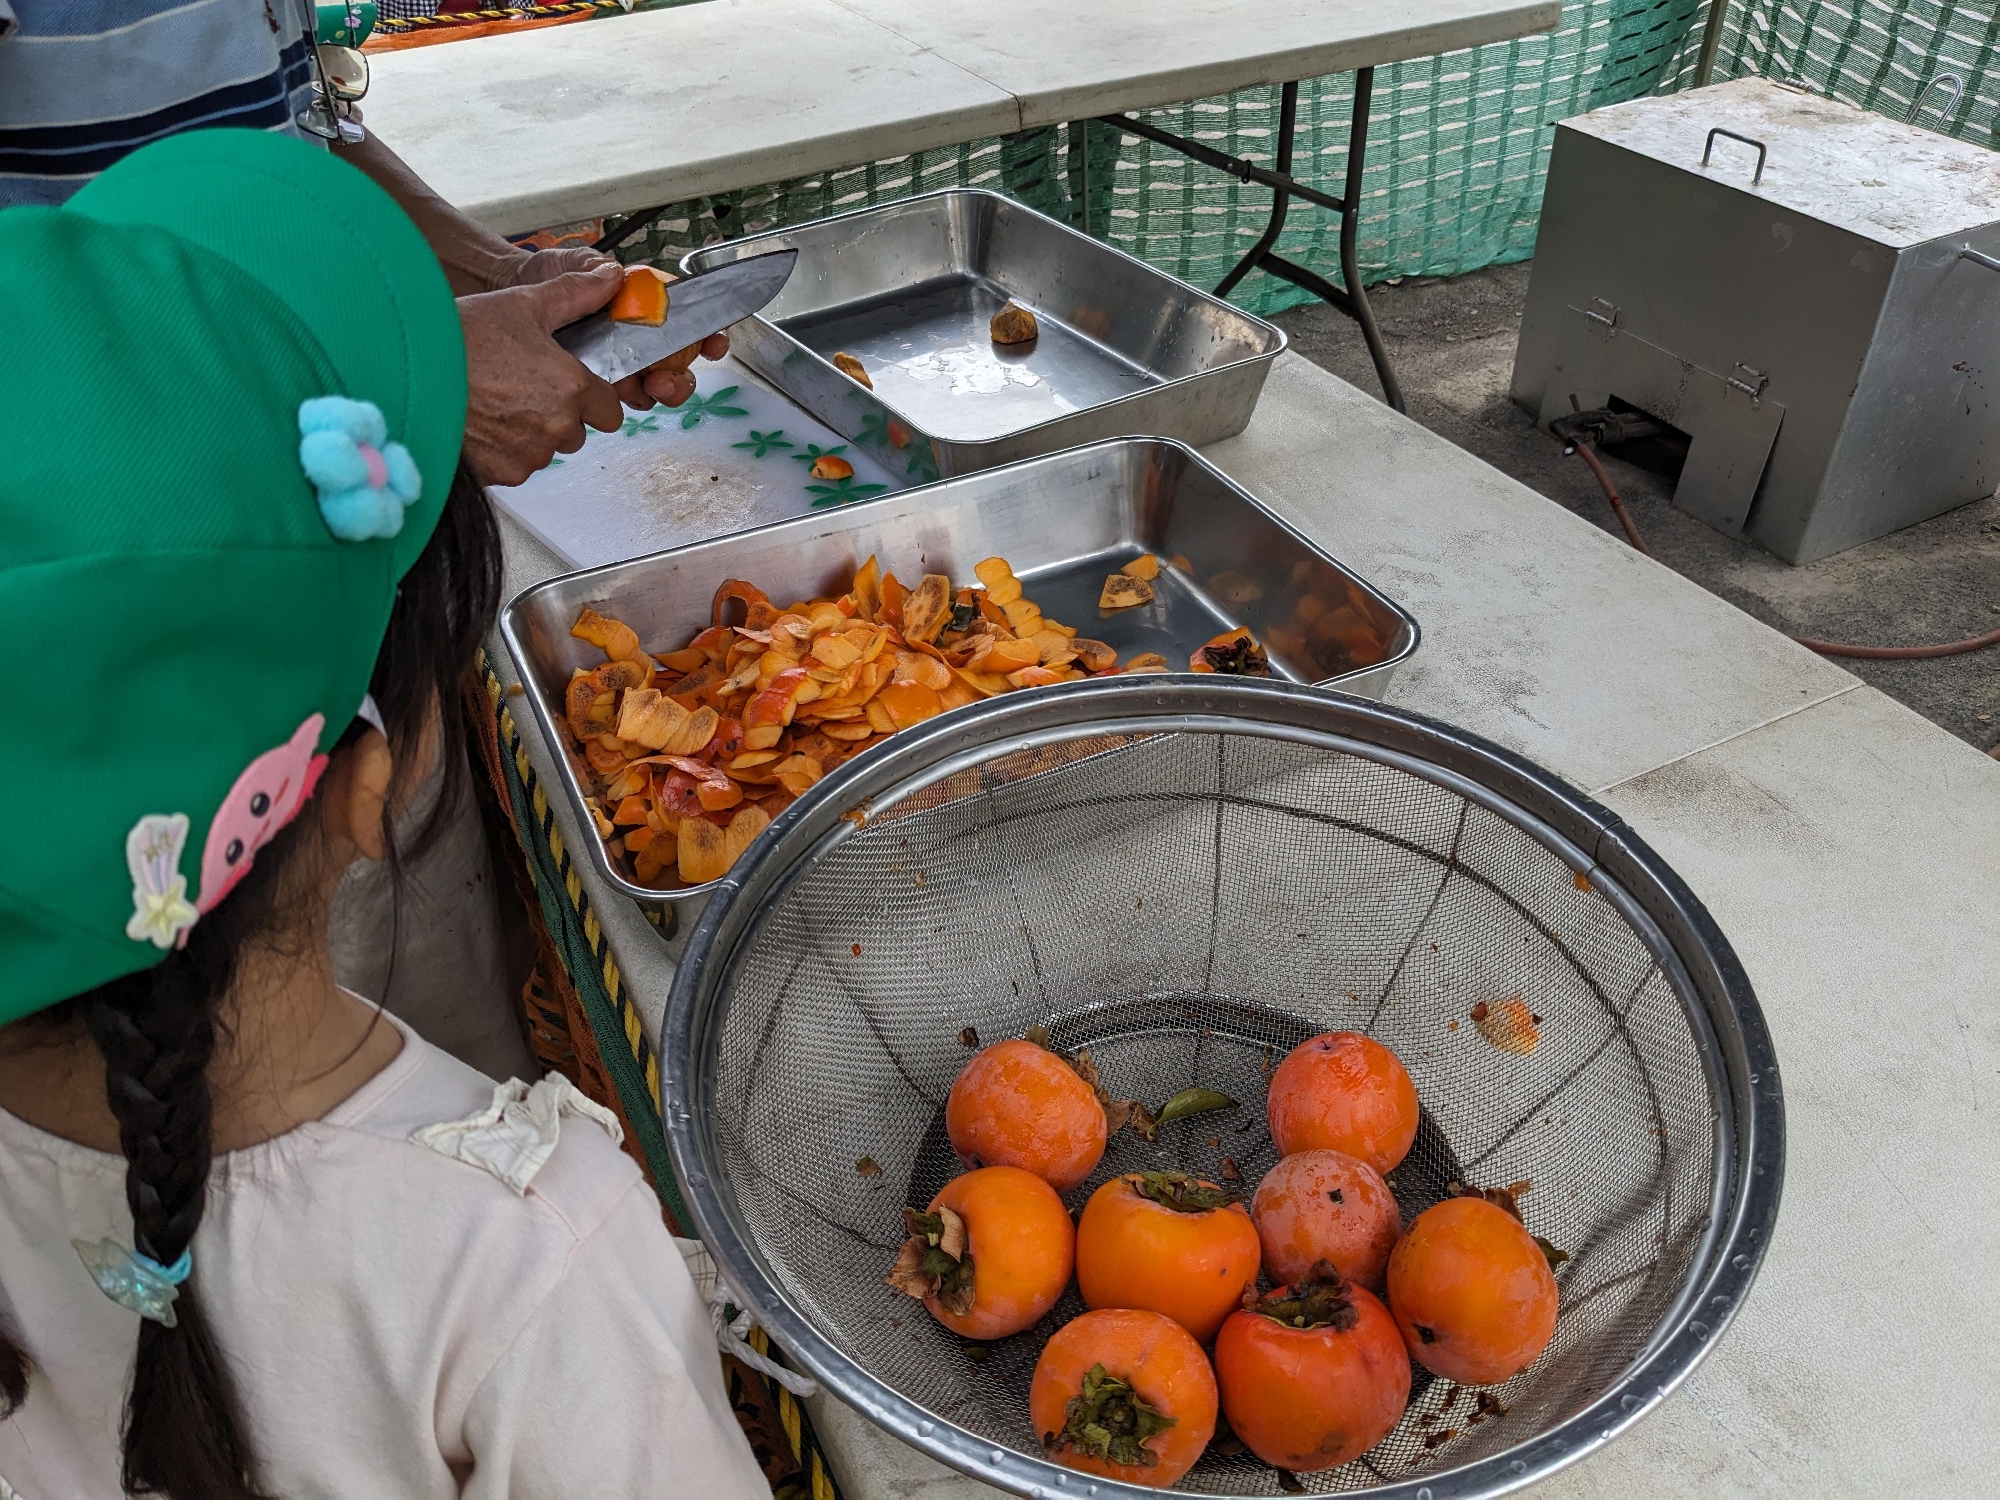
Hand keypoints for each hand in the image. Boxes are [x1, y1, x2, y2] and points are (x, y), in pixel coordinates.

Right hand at [457, 263, 626, 487]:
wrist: (403, 370)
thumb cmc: (462, 335)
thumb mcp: (522, 304)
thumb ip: (575, 295)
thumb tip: (611, 277)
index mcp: (572, 388)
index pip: (610, 411)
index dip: (591, 398)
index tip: (569, 385)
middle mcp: (557, 427)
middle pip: (577, 433)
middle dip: (559, 416)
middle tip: (522, 388)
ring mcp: (528, 455)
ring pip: (544, 450)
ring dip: (530, 433)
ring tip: (494, 401)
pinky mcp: (501, 474)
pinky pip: (514, 465)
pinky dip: (502, 449)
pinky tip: (479, 421)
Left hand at [504, 247, 728, 409]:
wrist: (506, 300)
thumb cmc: (540, 278)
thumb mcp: (567, 264)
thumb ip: (590, 269)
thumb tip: (614, 275)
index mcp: (639, 305)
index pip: (683, 318)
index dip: (705, 333)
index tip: (713, 343)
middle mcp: (636, 336)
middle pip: (678, 364)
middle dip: (681, 377)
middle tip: (665, 380)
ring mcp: (619, 363)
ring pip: (655, 387)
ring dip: (659, 392)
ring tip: (646, 388)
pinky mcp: (597, 385)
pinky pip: (621, 400)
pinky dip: (625, 402)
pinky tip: (616, 397)